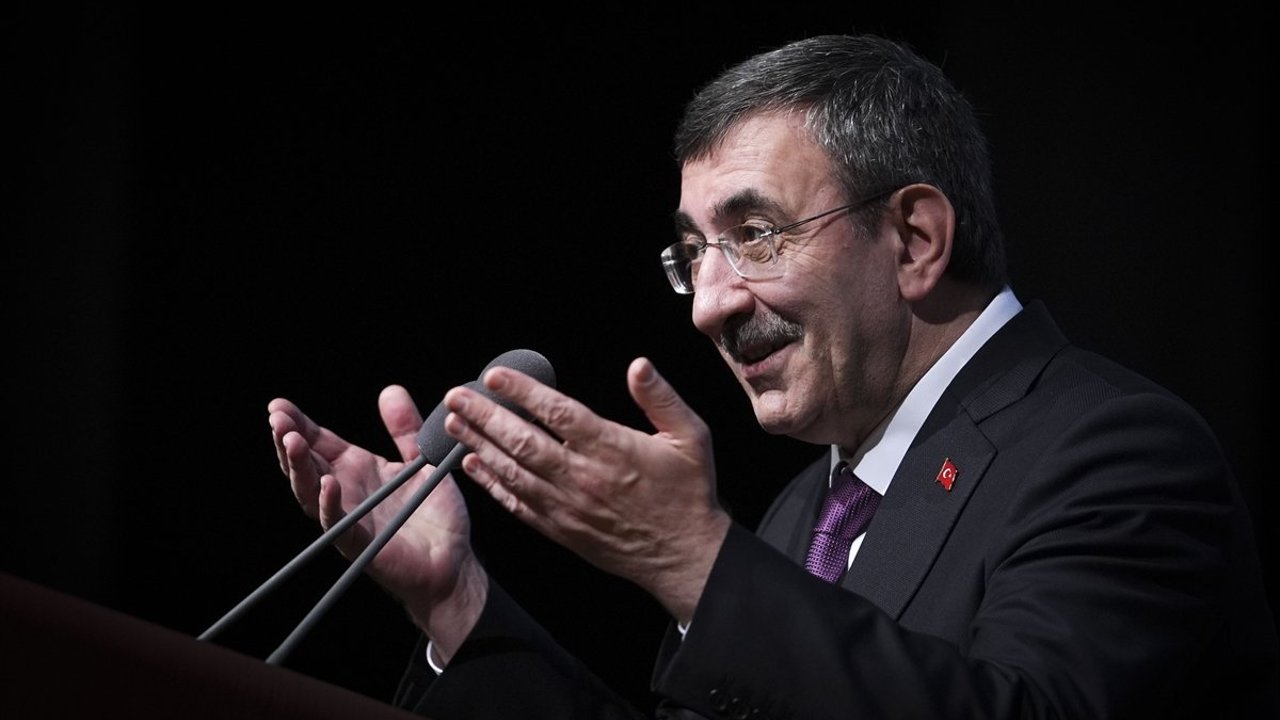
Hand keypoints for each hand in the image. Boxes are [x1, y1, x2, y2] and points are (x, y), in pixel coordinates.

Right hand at [268, 384, 486, 661]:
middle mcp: (345, 491)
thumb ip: (406, 429)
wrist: (454, 560)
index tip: (279, 405)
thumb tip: (390, 390)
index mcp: (356, 469)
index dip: (299, 424)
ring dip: (299, 467)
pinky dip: (330, 504)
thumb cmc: (435, 514)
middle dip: (288, 441)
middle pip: (306, 464)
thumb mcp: (421, 460)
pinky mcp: (360, 543)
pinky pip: (338, 525)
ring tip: (291, 442)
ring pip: (311, 493)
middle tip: (276, 418)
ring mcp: (348, 518)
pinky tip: (327, 483)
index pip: (319, 442)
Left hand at [442, 357, 731, 622]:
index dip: (522, 391)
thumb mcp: (692, 437)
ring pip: (512, 472)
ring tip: (452, 424)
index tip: (496, 375)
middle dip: (484, 416)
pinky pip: (518, 505)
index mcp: (611, 448)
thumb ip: (661, 398)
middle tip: (456, 396)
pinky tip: (472, 467)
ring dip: (478, 446)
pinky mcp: (561, 530)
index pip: (557, 412)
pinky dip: (492, 485)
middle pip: (522, 441)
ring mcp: (568, 507)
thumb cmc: (688, 493)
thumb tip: (638, 366)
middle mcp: (583, 477)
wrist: (685, 557)